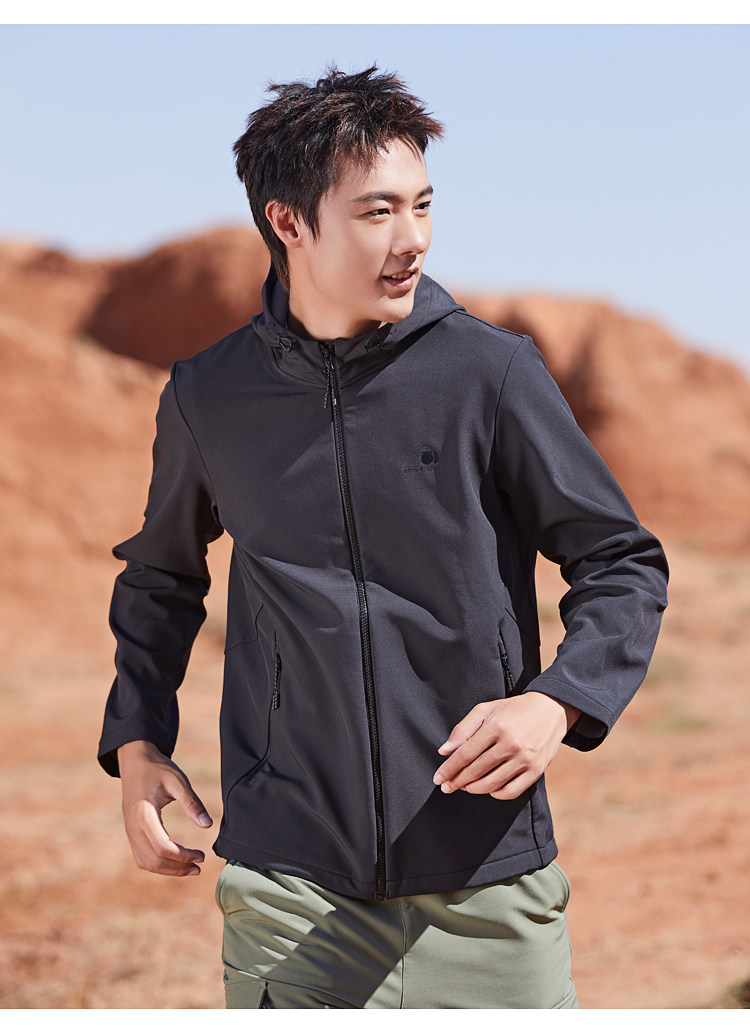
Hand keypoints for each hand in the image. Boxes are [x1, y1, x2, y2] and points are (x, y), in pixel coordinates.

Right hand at [118, 740, 212, 876]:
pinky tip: (174, 862)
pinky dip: (157, 864)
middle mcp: (133, 826)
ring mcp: (129, 831)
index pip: (163, 847)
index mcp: (144, 814)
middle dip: (178, 868)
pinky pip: (141, 856)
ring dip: (168, 870)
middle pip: (154, 860)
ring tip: (190, 868)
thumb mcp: (178, 781)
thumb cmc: (158, 769)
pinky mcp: (131, 832)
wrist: (135, 761)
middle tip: (199, 866)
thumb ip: (192, 803)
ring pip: (146, 862)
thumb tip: (207, 825)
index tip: (202, 855)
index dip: (184, 856)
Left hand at [433, 692, 579, 800]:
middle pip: (476, 770)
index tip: (438, 778)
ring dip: (473, 789)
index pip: (465, 754)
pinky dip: (496, 794)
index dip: (449, 768)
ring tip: (464, 787)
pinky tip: (487, 789)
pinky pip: (511, 791)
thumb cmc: (514, 709)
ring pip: (492, 784)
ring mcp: (525, 759)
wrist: (551, 710)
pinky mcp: (536, 770)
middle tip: (446, 787)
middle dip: (457, 781)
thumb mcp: (486, 709)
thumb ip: (463, 729)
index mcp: (497, 726)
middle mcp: (511, 744)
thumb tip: (444, 751)